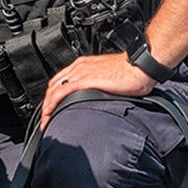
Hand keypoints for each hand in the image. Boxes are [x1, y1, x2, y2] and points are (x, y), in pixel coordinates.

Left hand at [39, 53, 157, 129]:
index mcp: (84, 66)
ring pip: (54, 90)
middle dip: (47, 104)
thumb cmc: (132, 72)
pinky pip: (61, 92)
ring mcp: (80, 73)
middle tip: (46, 119)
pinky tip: (49, 113)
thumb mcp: (110, 79)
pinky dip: (52, 103)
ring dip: (47, 107)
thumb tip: (98, 99)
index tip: (52, 110)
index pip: (61, 81)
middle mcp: (79, 67)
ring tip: (46, 122)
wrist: (140, 66)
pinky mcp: (84, 80)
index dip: (53, 96)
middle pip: (54, 86)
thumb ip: (99, 87)